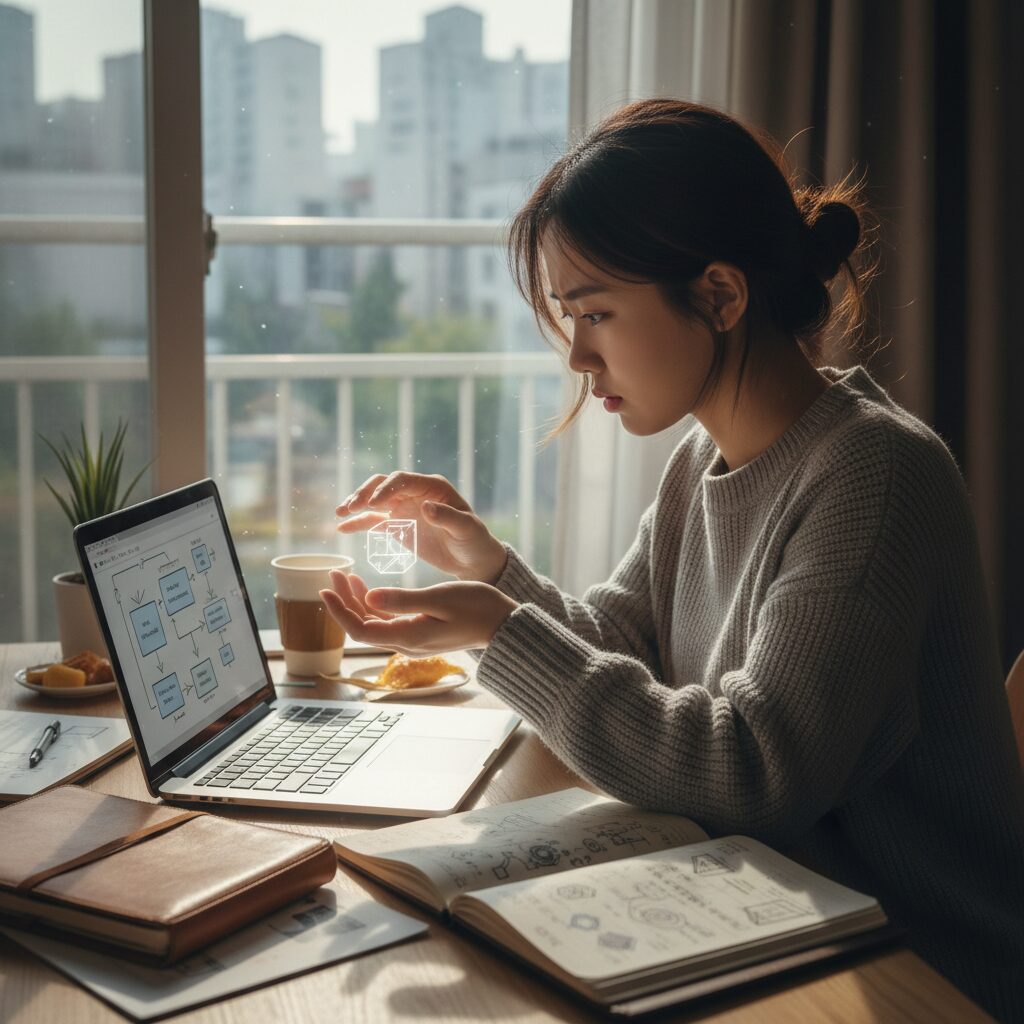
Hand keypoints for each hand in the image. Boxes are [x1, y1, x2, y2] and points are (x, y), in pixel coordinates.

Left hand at [319, 569, 517, 655]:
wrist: (504, 624)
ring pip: (374, 623)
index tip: (325, 589)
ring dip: (357, 601)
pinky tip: (370, 588)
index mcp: (409, 636)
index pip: (361, 629)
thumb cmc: (477, 607)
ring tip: (346, 575)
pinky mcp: (421, 632)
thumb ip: (403, 600)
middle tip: (333, 573)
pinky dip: (374, 604)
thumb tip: (369, 599)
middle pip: (364, 626)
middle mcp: (407, 642)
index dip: (340, 611)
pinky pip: (388, 621)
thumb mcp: (439, 598)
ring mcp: (414, 639)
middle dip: (344, 601)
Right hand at [335, 472, 507, 583]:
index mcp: (432, 487)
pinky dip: (357, 522)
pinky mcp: (396, 524)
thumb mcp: (467, 529)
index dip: (386, 489)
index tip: (373, 504)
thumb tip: (426, 506)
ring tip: (341, 514)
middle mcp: (415, 493)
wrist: (472, 560)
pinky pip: (373, 520)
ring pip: (374, 499)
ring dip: (356, 503)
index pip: (402, 480)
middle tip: (351, 508)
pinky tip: (342, 527)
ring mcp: (404, 507)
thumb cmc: (474, 541)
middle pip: (383, 484)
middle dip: (365, 493)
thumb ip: (448, 517)